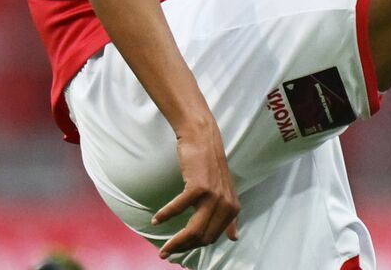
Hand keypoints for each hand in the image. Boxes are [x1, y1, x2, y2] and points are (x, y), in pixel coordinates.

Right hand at [154, 120, 239, 259]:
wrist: (203, 138)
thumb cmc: (210, 166)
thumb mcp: (225, 192)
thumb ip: (230, 216)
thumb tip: (234, 238)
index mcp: (233, 208)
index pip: (212, 237)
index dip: (194, 246)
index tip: (179, 250)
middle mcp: (226, 204)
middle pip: (203, 237)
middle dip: (184, 248)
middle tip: (166, 252)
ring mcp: (214, 196)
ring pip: (193, 231)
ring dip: (176, 242)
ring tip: (163, 248)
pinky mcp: (199, 187)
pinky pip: (178, 209)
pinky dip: (165, 216)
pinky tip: (156, 220)